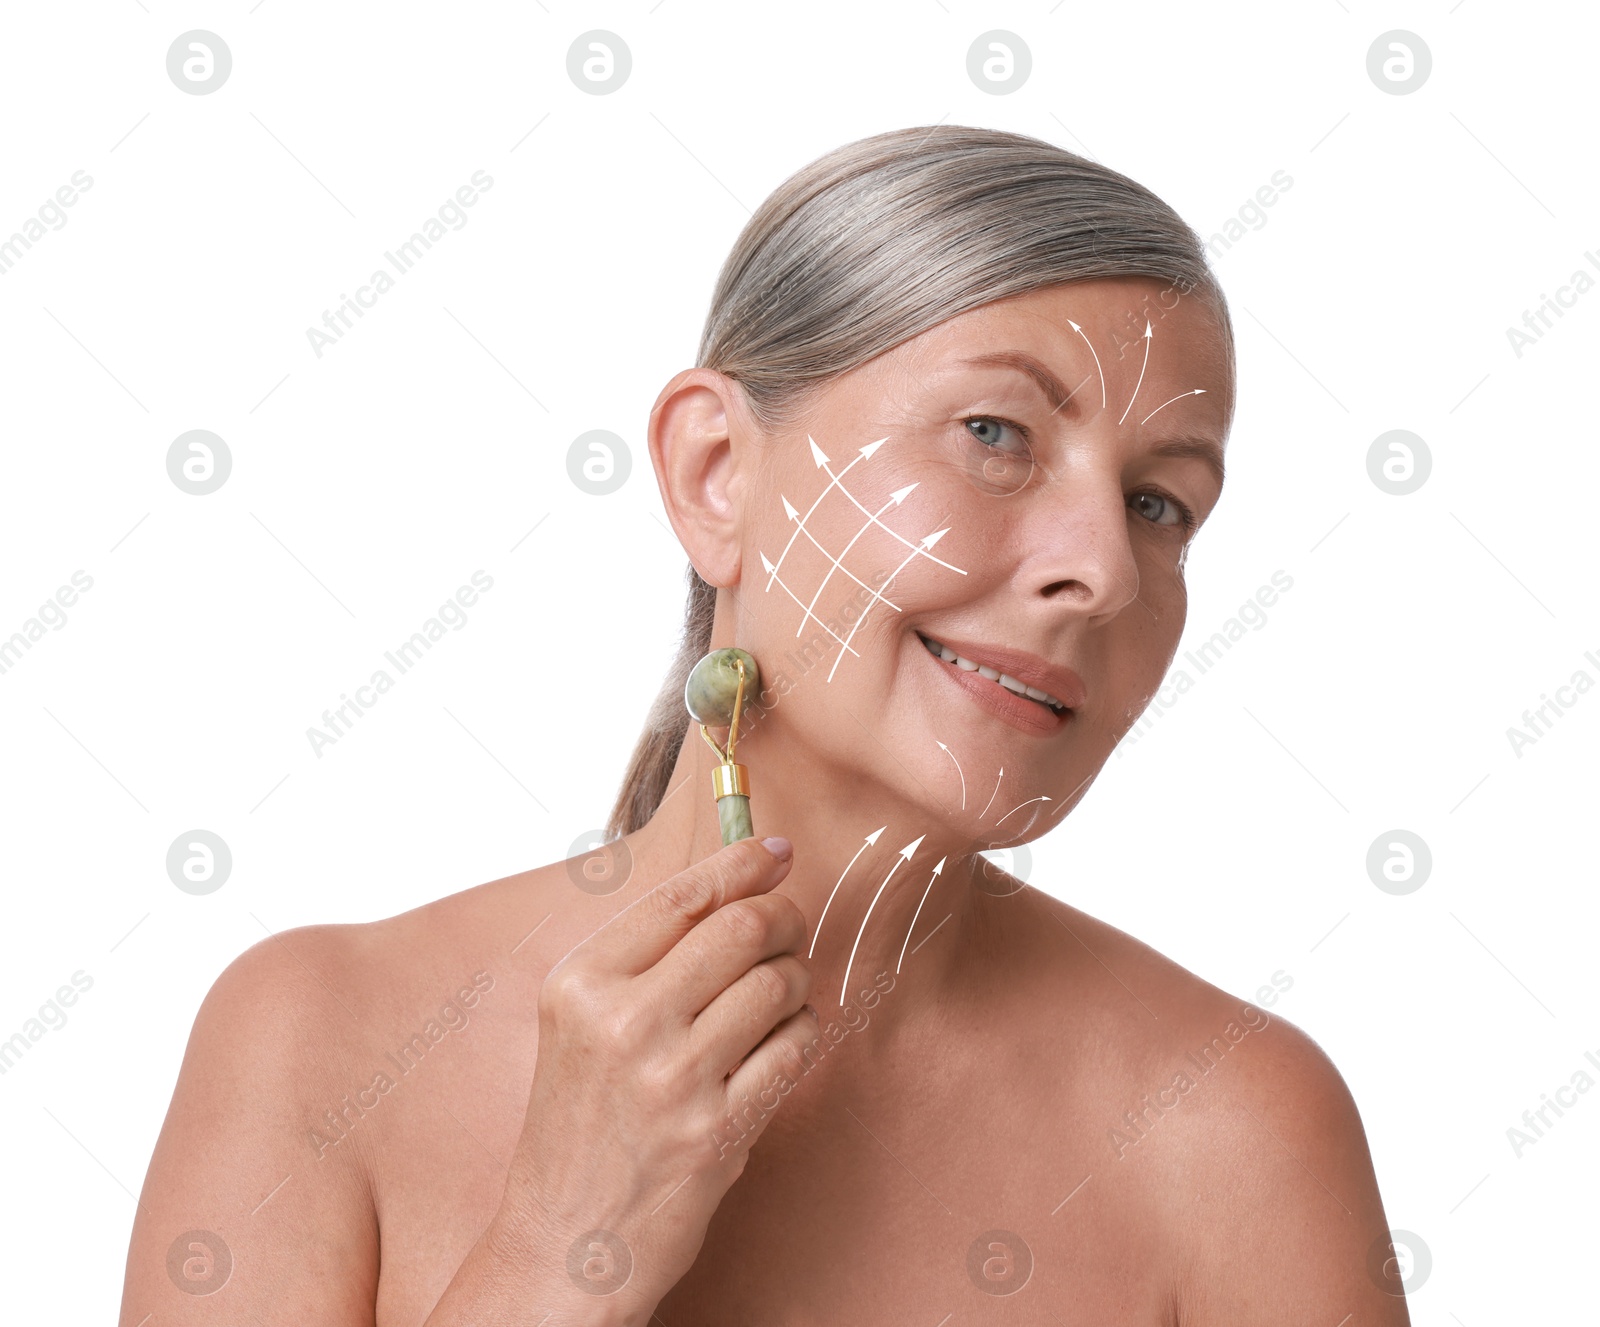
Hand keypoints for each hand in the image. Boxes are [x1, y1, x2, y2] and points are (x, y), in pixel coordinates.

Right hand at [491, 834, 817, 1314]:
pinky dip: (803, 1031)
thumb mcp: (578, 1024)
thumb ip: (643, 957)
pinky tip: (783, 1040)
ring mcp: (674, 1080)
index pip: (681, 897)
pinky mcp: (719, 1131)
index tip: (776, 853)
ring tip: (781, 994)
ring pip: (778, 983)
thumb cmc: (579, 1125)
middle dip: (783, 916)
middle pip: (742, 928)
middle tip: (790, 925)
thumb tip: (733, 883)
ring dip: (797, 978)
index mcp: (580, 985)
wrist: (563, 1244)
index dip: (740, 864)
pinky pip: (795, 1047)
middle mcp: (623, 1023)